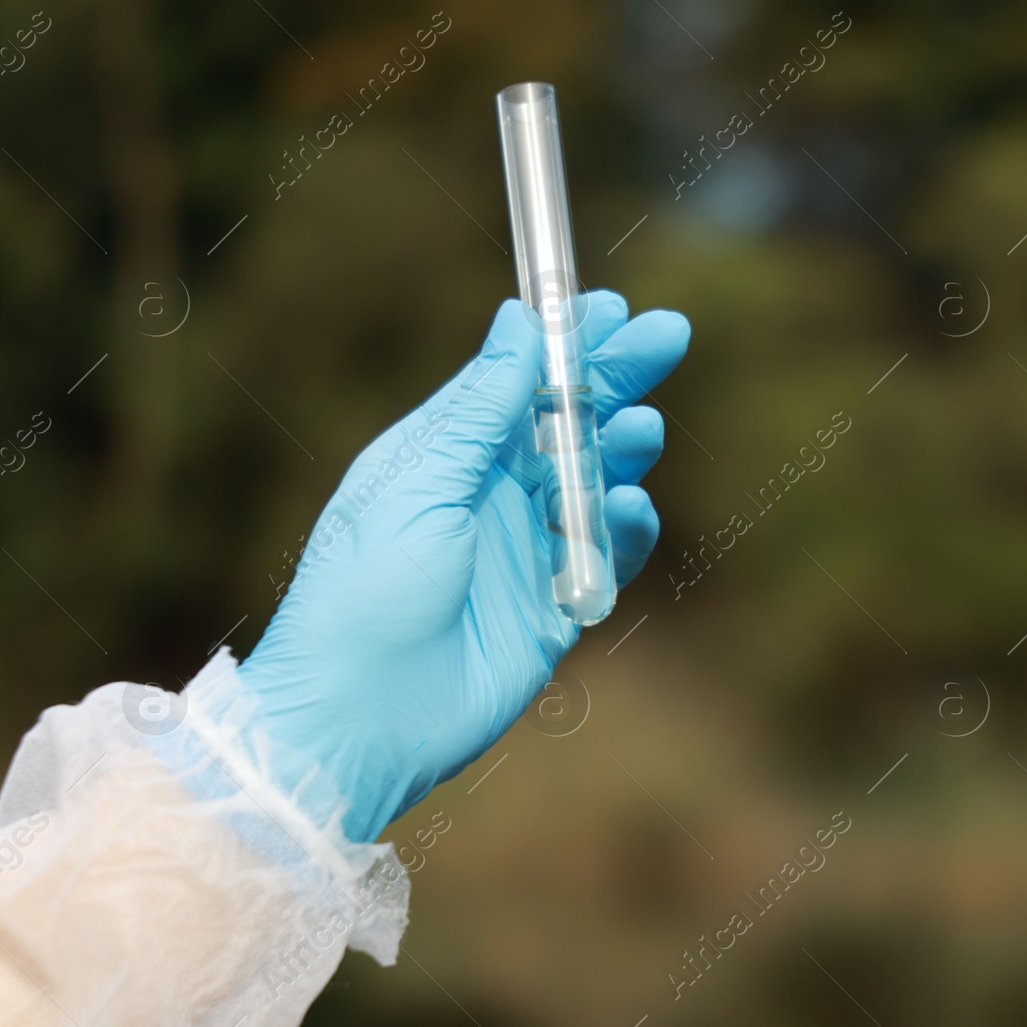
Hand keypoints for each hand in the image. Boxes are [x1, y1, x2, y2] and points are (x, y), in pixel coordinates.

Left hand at [237, 292, 689, 841]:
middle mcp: (488, 496)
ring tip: (645, 428)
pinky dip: (627, 528)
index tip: (608, 306)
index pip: (515, 381)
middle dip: (617, 378)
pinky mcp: (554, 608)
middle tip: (668, 335)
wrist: (358, 720)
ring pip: (594, 481)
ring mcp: (524, 550)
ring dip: (623, 449)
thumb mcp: (418, 482)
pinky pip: (607, 554)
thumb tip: (517, 322)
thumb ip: (479, 407)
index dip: (563, 342)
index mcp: (444, 456)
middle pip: (567, 422)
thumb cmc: (363, 593)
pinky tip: (634, 507)